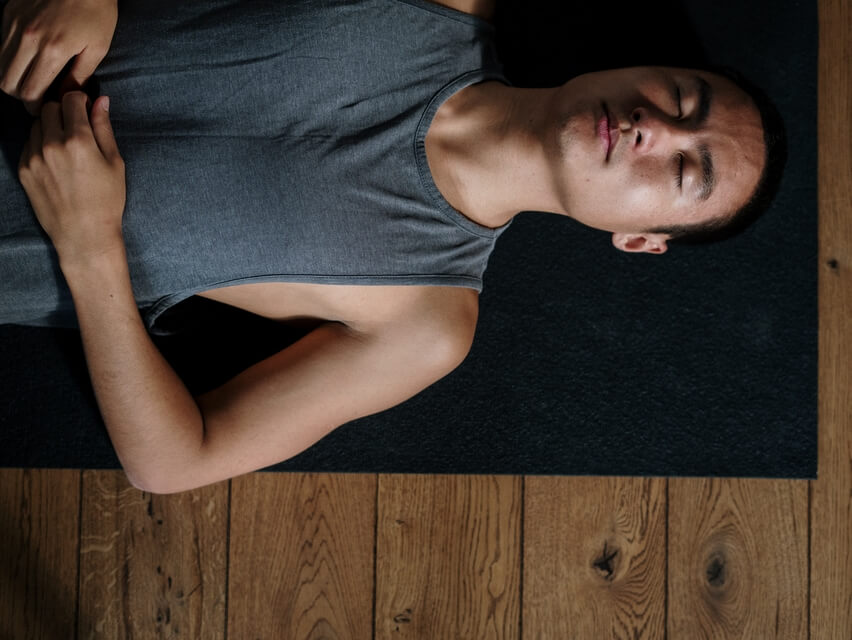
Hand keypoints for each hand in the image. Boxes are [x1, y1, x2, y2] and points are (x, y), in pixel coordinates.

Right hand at [0, 0, 117, 114]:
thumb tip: (66, 98)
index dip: (35, 107)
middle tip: (36, 98)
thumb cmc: (97, 14)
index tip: (44, 109)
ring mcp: (14, 24)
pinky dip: (11, 57)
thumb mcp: (97, 48)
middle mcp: (27, 38)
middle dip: (21, 96)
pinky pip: (1, 45)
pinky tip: (29, 59)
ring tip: (32, 80)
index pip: (30, 92)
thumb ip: (79, 76)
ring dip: (14, 78)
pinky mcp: (9, 13)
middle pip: (8, 83)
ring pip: (1, 65)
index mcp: (52, 51)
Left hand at [18, 91, 125, 265]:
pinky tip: (57, 162)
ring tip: (66, 148)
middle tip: (77, 129)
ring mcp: (34, 157)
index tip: (86, 109)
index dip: (81, 100)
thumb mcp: (115, 163)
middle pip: (50, 108)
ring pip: (37, 125)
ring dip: (50, 128)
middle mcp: (52, 145)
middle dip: (64, 112)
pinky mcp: (24, 169)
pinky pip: (29, 144)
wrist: (84, 234)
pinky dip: (41, 145)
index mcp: (78, 140)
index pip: (71, 99)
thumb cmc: (106, 201)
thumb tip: (101, 100)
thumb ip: (104, 128)